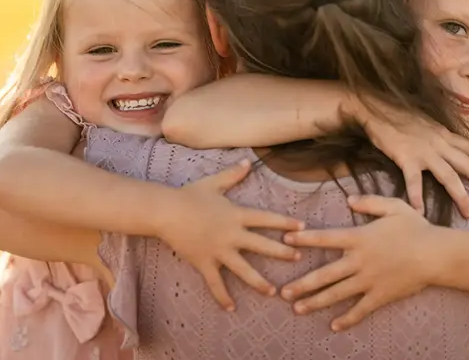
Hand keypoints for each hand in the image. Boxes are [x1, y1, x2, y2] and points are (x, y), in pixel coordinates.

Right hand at [157, 160, 304, 310]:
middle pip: (262, 245)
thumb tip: (248, 161)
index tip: (302, 226)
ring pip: (244, 270)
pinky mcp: (205, 263)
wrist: (166, 211)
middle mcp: (232, 235)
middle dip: (282, 252)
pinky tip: (231, 308)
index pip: (267, 219)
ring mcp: (219, 251)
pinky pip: (216, 283)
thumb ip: (233, 174)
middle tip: (297, 258)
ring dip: (259, 282)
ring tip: (273, 291)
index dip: (285, 222)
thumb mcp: (213, 182)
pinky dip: (222, 296)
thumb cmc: (189, 195)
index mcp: (236, 215)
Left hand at [279, 195, 444, 330]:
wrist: (435, 254)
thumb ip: (369, 202)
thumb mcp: (393, 207)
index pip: (325, 238)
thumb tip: (349, 200)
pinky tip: (333, 325)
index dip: (305, 239)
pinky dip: (347, 319)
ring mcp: (369, 280)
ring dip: (315, 302)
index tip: (286, 241)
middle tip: (283, 292)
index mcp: (359, 237)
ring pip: (337, 294)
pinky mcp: (380, 295)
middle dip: (302, 284)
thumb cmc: (416, 228)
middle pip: (325, 274)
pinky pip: (360, 309)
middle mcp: (359, 260)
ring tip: (297, 309)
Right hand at [348, 95, 468, 216]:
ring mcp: (424, 152)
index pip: (468, 146)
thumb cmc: (396, 113)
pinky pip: (414, 181)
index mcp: (442, 134)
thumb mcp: (423, 120)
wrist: (377, 107)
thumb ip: (433, 132)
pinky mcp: (406, 158)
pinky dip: (417, 197)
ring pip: (449, 176)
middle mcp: (439, 143)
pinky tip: (419, 212)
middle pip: (467, 164)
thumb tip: (440, 137)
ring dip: (461, 195)